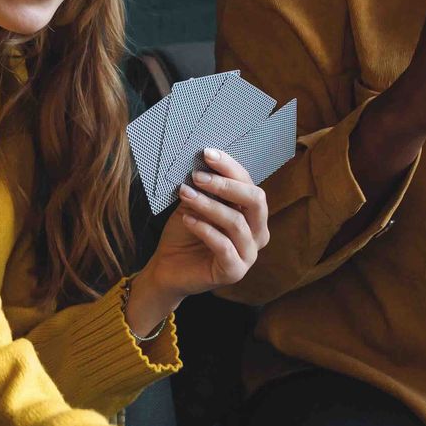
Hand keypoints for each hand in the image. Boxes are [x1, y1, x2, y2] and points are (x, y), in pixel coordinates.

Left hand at [141, 149, 269, 307]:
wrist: (167, 267)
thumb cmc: (185, 232)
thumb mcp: (195, 203)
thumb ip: (205, 186)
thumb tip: (205, 157)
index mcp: (252, 214)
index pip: (249, 184)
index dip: (230, 167)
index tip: (207, 153)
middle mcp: (257, 233)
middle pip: (255, 201)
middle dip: (226, 185)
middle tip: (197, 176)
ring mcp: (248, 255)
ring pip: (237, 223)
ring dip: (208, 205)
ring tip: (185, 194)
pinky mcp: (234, 272)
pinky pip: (224, 246)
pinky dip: (204, 229)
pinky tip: (187, 220)